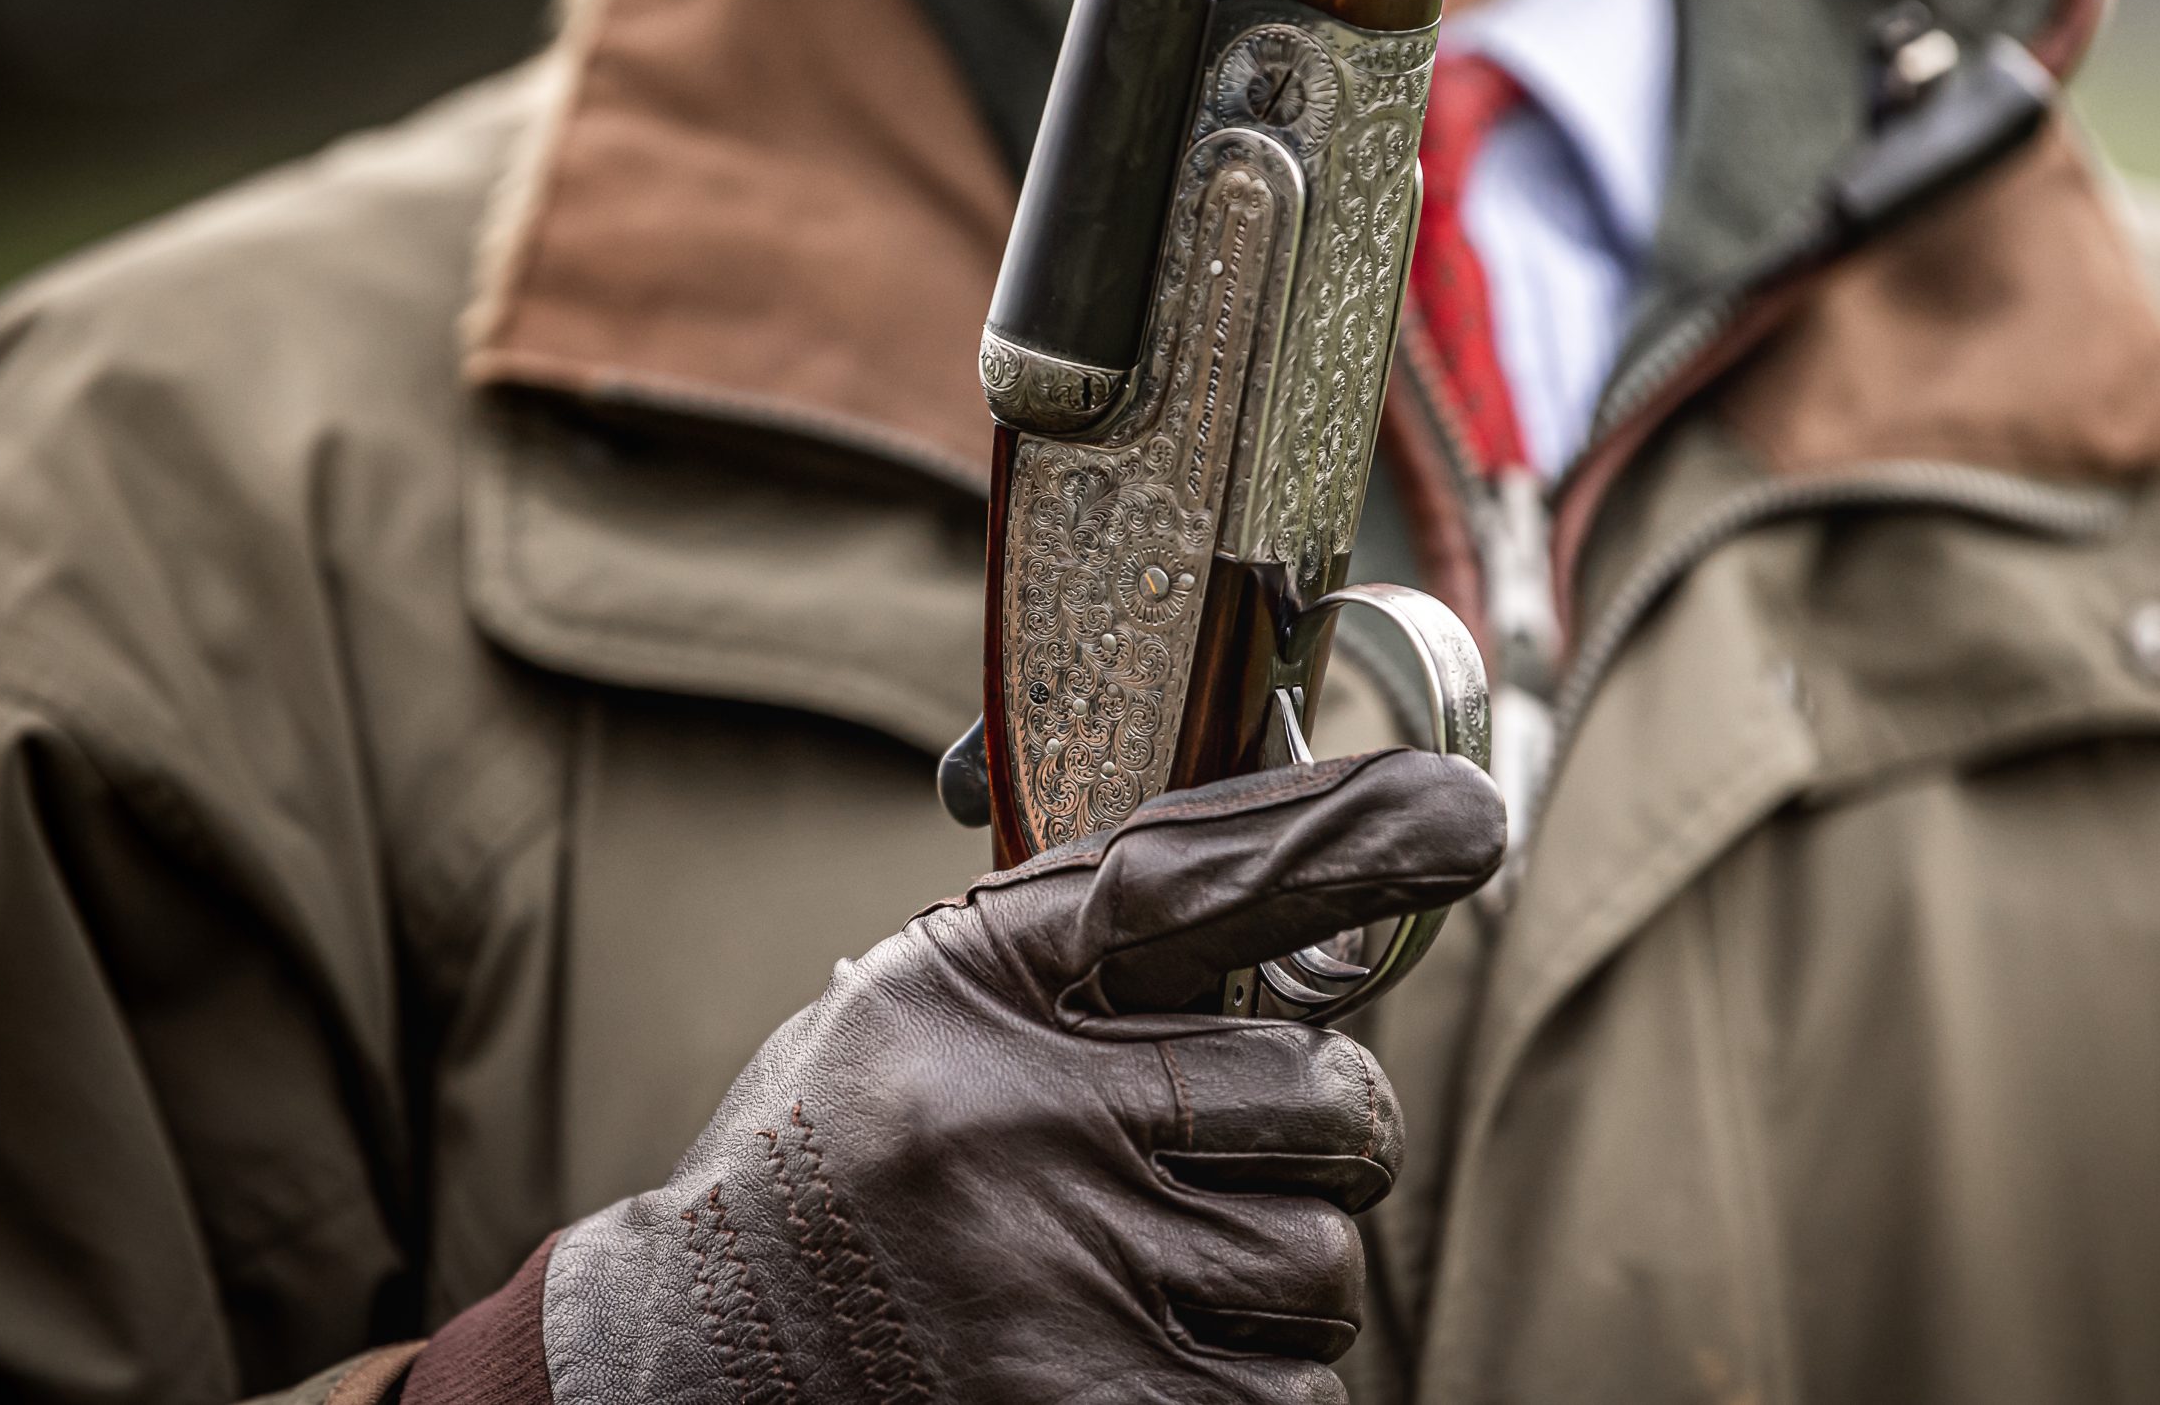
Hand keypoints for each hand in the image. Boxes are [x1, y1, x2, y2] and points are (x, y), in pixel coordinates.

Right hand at [539, 749, 1504, 1404]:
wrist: (692, 1354)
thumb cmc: (842, 1149)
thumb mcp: (931, 991)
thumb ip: (1091, 927)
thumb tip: (1315, 852)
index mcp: (972, 985)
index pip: (1185, 884)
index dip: (1344, 842)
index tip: (1467, 814)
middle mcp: (1010, 1124)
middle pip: (1318, 1102)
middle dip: (1322, 1133)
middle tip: (1245, 1150)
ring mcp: (1050, 1286)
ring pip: (1320, 1266)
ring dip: (1283, 1275)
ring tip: (1167, 1267)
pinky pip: (1288, 1400)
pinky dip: (1258, 1382)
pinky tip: (1163, 1350)